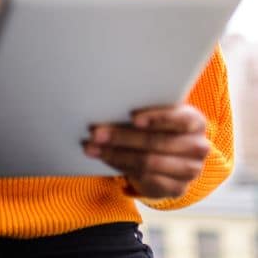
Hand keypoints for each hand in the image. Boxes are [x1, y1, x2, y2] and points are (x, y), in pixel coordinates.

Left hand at [82, 104, 209, 198]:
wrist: (174, 153)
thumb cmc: (160, 124)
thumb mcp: (159, 112)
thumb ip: (145, 107)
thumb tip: (110, 101)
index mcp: (196, 121)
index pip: (178, 119)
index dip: (156, 118)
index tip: (132, 118)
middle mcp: (198, 147)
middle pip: (156, 142)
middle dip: (122, 137)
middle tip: (95, 133)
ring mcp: (190, 171)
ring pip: (147, 162)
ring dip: (115, 154)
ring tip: (92, 147)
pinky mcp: (178, 189)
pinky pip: (145, 179)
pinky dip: (121, 166)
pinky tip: (105, 158)